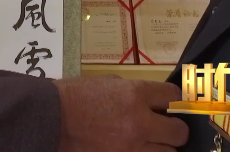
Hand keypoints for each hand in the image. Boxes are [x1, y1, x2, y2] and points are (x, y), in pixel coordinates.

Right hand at [53, 75, 187, 151]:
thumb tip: (152, 101)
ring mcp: (131, 147)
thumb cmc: (74, 95)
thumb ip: (133, 91)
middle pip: (178, 132)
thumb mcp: (107, 83)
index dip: (174, 101)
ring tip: (151, 141)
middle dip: (174, 129)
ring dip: (162, 147)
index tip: (171, 105)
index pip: (174, 97)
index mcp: (135, 94)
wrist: (51, 118)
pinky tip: (137, 147)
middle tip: (166, 128)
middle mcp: (139, 122)